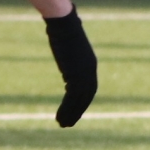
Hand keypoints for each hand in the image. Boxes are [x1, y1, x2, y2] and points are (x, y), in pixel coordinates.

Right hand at [45, 7, 97, 126]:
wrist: (63, 24)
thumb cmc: (63, 30)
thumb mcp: (68, 46)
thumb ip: (69, 53)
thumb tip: (64, 43)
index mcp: (90, 65)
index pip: (89, 89)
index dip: (81, 102)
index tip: (74, 112)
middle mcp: (90, 71)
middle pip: (86, 97)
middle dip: (77, 111)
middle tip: (68, 124)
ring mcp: (84, 74)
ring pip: (79, 101)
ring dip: (71, 114)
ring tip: (62, 124)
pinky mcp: (76, 75)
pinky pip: (72, 98)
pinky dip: (66, 109)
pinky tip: (59, 117)